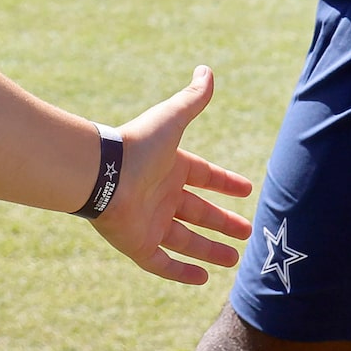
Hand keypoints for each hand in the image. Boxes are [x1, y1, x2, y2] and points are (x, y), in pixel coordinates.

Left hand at [92, 66, 254, 283]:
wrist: (102, 173)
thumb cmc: (138, 144)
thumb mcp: (173, 118)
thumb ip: (193, 98)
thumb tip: (207, 70)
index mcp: (171, 167)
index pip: (204, 176)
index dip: (225, 182)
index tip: (247, 190)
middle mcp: (162, 195)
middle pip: (199, 212)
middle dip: (223, 222)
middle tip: (248, 231)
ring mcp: (150, 222)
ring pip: (186, 240)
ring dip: (210, 250)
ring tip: (235, 260)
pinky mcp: (138, 244)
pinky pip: (163, 262)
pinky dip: (182, 272)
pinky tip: (203, 280)